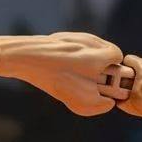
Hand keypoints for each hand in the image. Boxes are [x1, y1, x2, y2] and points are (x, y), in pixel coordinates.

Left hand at [3, 32, 124, 116]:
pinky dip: (70, 57)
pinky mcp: (57, 37)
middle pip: (104, 49)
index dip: (116, 66)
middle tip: (91, 78)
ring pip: (88, 47)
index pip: (117, 54)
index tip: (108, 78)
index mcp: (99, 54)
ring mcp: (72, 36)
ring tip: (74, 74)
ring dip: (87, 60)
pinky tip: (60, 67)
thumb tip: (109, 101)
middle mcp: (87, 41)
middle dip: (102, 64)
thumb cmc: (57, 80)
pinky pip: (72, 47)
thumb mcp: (84, 101)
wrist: (24, 59)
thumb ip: (103, 105)